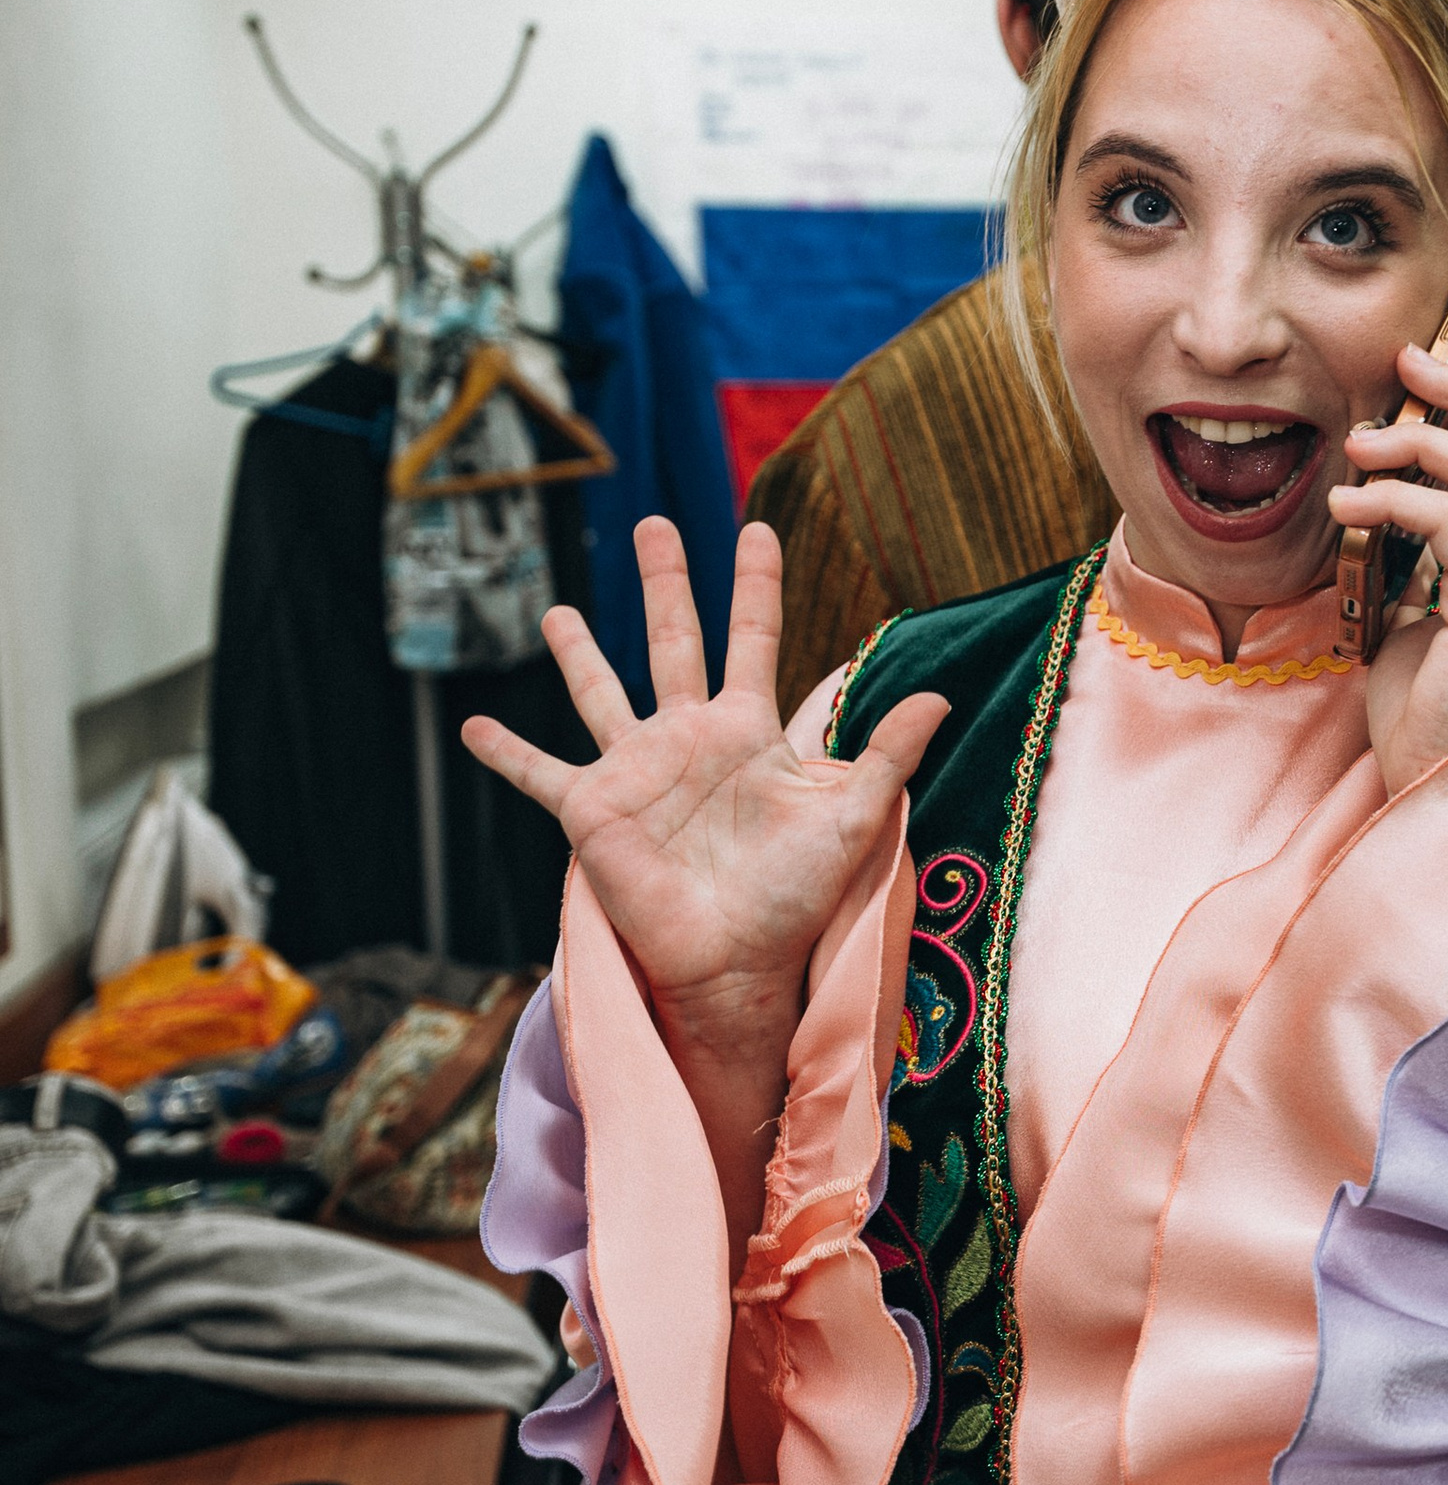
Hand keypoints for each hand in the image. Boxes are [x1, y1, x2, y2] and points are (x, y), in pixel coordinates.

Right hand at [462, 520, 943, 1228]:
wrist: (740, 961)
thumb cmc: (798, 896)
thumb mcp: (853, 816)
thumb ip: (888, 753)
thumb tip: (940, 694)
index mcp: (748, 731)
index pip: (752, 638)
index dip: (755, 584)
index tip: (756, 528)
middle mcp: (689, 738)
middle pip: (675, 640)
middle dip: (664, 582)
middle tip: (652, 523)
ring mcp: (637, 771)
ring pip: (602, 692)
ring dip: (580, 652)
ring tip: (555, 612)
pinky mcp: (594, 810)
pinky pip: (541, 773)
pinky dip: (506, 751)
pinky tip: (470, 727)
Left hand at [1332, 348, 1447, 797]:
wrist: (1441, 785)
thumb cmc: (1423, 709)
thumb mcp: (1410, 620)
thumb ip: (1411, 566)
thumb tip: (1375, 511)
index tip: (1419, 365)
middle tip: (1405, 361)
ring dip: (1420, 444)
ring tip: (1358, 443)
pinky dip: (1397, 503)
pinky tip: (1348, 506)